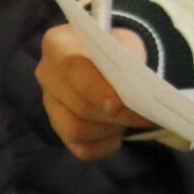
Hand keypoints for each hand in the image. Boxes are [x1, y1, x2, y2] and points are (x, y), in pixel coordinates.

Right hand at [34, 24, 147, 159]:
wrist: (115, 63)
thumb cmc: (118, 51)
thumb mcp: (126, 46)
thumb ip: (128, 64)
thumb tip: (140, 92)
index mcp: (58, 45)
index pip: (72, 70)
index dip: (97, 90)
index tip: (120, 103)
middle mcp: (47, 75)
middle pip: (79, 105)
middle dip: (116, 114)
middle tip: (147, 116)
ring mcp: (50, 105)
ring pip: (78, 130)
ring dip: (111, 128)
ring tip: (131, 118)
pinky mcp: (60, 131)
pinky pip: (83, 148)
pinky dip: (107, 143)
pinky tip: (119, 132)